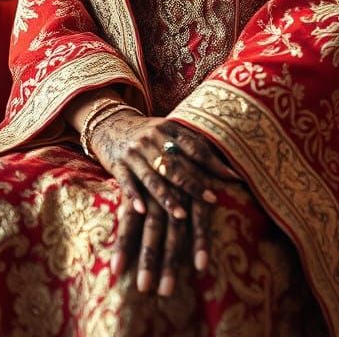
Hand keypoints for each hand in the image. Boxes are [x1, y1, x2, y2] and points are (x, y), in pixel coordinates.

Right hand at [89, 112, 237, 295]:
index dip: (212, 163)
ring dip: (167, 197)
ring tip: (180, 214)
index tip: (230, 178)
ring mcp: (134, 151)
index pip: (194, 147)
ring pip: (153, 177)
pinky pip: (127, 182)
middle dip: (194, 184)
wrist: (109, 123)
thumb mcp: (168, 132)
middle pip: (176, 164)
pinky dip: (134, 196)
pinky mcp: (118, 164)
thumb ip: (191, 147)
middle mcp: (152, 138)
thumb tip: (227, 167)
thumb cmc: (147, 134)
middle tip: (211, 200)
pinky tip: (142, 210)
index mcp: (169, 129)